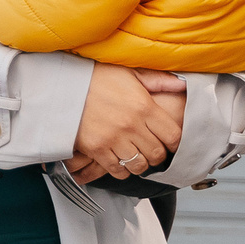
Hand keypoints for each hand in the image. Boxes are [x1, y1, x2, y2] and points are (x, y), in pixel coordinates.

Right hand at [70, 64, 188, 180]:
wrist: (62, 85)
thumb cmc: (96, 78)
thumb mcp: (130, 73)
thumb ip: (158, 80)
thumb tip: (182, 85)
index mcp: (144, 106)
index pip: (173, 136)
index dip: (175, 143)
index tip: (168, 142)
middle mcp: (131, 125)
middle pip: (157, 154)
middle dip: (158, 155)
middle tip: (151, 150)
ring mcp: (113, 138)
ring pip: (139, 165)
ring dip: (140, 164)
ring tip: (136, 157)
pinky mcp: (96, 148)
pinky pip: (117, 170)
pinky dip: (121, 170)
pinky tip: (119, 161)